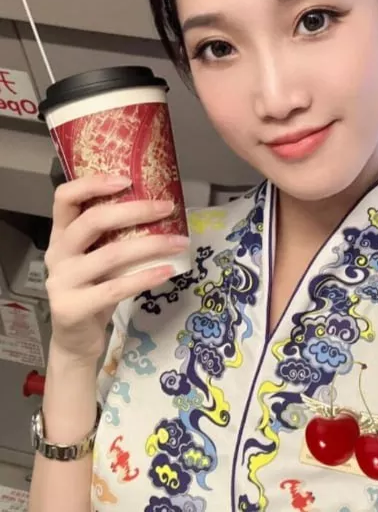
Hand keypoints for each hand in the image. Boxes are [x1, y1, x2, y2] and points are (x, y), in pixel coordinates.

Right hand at [44, 174, 188, 362]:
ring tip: (180, 242)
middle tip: (167, 207)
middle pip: (93, 221)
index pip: (64, 197)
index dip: (92, 184)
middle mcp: (58, 253)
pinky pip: (116, 288)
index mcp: (61, 234)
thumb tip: (161, 207)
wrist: (76, 339)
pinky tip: (168, 270)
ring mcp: (61, 281)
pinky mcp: (72, 308)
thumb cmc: (95, 288)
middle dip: (135, 211)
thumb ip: (114, 235)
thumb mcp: (99, 257)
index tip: (126, 179)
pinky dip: (146, 277)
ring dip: (152, 245)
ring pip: (111, 254)